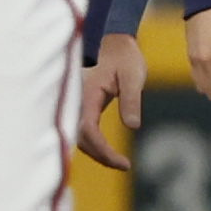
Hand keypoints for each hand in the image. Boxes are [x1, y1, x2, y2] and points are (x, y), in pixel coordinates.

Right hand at [76, 35, 149, 176]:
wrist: (115, 45)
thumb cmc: (125, 58)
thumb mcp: (133, 76)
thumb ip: (132, 100)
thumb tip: (132, 126)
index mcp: (87, 92)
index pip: (88, 128)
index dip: (103, 149)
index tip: (123, 162)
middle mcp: (77, 99)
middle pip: (80, 137)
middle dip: (100, 155)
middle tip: (124, 165)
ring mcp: (77, 103)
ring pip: (79, 136)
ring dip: (97, 152)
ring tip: (120, 162)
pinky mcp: (81, 107)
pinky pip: (82, 130)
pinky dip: (94, 144)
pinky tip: (108, 152)